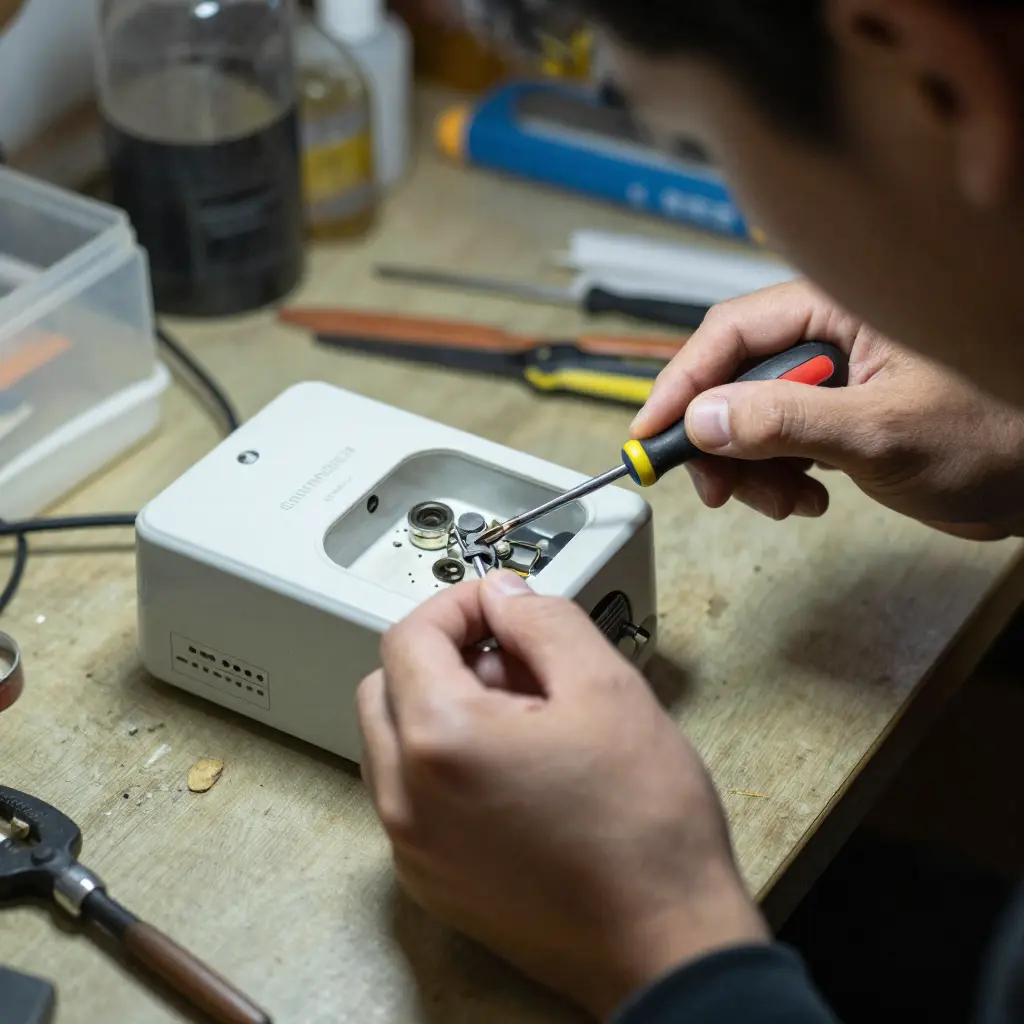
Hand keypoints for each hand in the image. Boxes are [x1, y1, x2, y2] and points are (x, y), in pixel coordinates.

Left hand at [357, 572, 767, 1018]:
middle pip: (389, 686)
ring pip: (396, 742)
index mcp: (440, 742)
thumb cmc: (645, 828)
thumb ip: (543, 621)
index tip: (499, 607)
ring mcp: (413, 849)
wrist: (666, 943)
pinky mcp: (431, 881)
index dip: (457, 605)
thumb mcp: (606, 687)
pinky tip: (516, 774)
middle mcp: (406, 799)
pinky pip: (412, 796)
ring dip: (443, 709)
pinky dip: (445, 764)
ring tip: (524, 720)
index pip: (408, 637)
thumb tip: (504, 596)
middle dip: (444, 657)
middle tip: (515, 662)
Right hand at [632, 279, 1023, 540]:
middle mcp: (827, 338)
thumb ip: (786, 422)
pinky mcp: (833, 418)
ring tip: (786, 502)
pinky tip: (810, 499)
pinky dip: (775, 480)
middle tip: (717, 490)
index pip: (731, 333)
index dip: (682, 384)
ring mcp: (828, 381)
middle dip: (718, 441)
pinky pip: (774, 446)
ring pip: (745, 420)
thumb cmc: (998, 436)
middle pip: (729, 380)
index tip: (650, 434)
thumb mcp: (881, 432)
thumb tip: (703, 419)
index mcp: (839, 309)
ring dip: (748, 470)